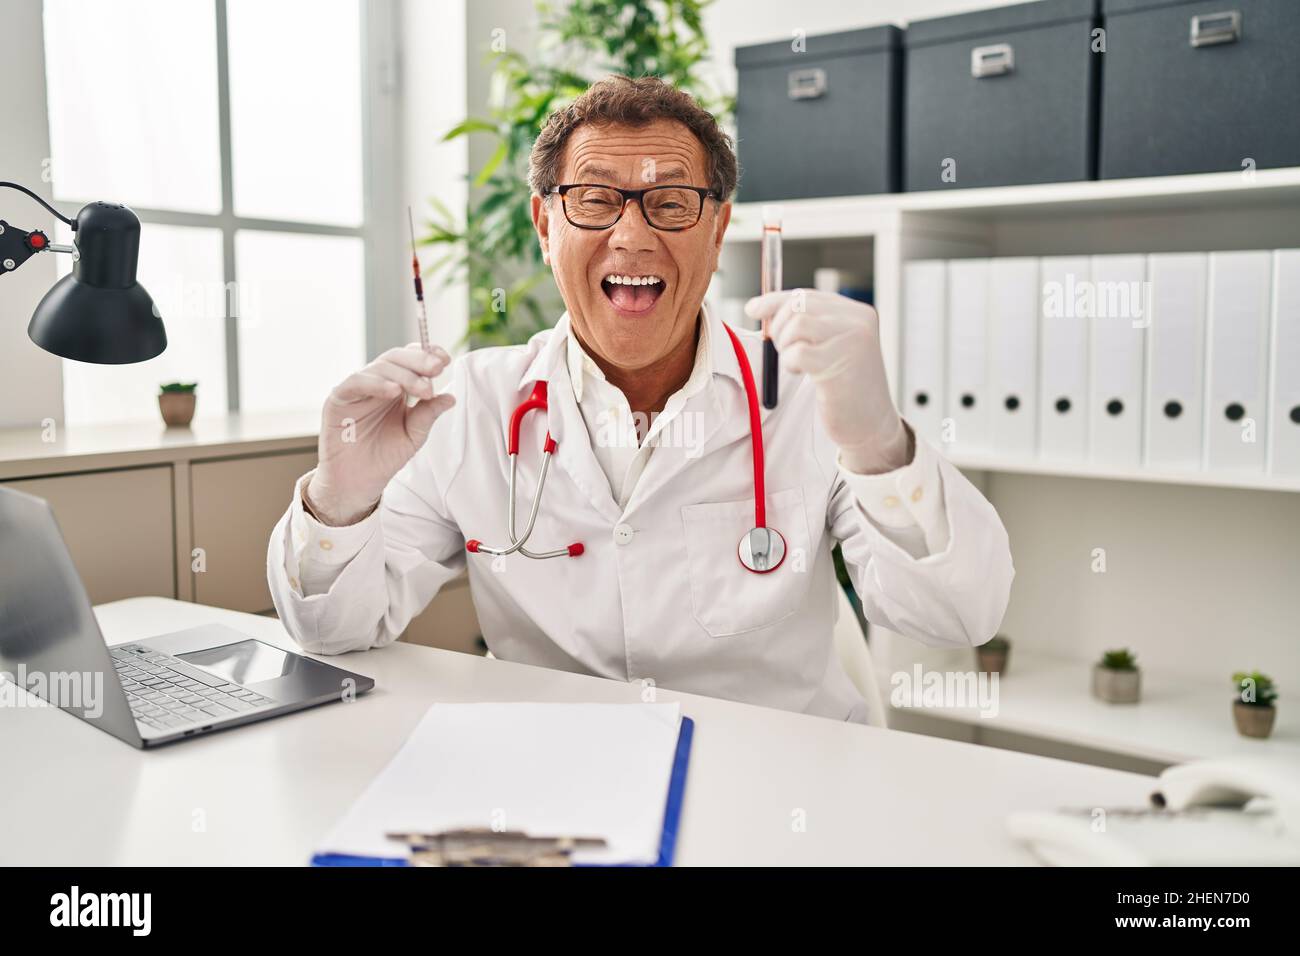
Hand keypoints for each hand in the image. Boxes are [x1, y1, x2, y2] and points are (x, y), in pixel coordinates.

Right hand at [306, 343, 455, 524]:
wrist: (358, 483)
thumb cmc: (384, 457)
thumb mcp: (414, 435)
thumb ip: (428, 414)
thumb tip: (450, 397)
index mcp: (396, 387)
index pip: (410, 360)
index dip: (427, 354)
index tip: (445, 360)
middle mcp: (376, 383)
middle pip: (396, 358)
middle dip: (419, 361)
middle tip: (437, 370)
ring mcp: (356, 389)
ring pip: (379, 368)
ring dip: (404, 375)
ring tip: (423, 389)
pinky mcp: (338, 399)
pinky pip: (356, 383)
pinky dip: (376, 384)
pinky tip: (394, 392)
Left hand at [744, 290, 909, 473]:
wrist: (871, 423)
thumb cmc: (846, 387)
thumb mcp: (832, 346)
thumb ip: (808, 324)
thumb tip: (760, 308)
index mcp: (856, 312)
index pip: (806, 295)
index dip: (775, 301)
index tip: (753, 308)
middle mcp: (858, 320)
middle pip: (798, 305)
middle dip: (780, 327)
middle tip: (786, 351)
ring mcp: (851, 339)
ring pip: (796, 325)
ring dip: (786, 347)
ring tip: (799, 364)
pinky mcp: (839, 362)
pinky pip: (797, 352)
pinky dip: (791, 363)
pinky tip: (805, 375)